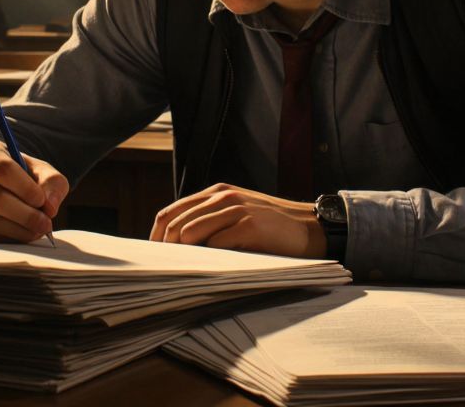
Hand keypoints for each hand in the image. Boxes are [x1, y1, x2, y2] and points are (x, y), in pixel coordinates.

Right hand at [0, 139, 68, 241]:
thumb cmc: (20, 177)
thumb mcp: (40, 172)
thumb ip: (51, 184)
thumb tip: (50, 207)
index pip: (4, 169)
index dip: (26, 189)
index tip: (42, 202)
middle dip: (26, 215)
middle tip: (46, 225)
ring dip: (17, 230)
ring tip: (37, 232)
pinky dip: (4, 239)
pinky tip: (18, 236)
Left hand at [150, 183, 325, 257]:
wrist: (310, 228)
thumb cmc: (271, 227)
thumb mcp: (237, 214)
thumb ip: (211, 220)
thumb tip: (177, 245)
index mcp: (216, 192)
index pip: (171, 212)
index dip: (157, 236)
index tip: (154, 257)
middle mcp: (223, 196)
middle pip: (176, 223)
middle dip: (165, 248)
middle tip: (163, 269)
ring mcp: (236, 209)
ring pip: (191, 231)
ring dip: (183, 254)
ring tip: (182, 271)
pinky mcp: (250, 225)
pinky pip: (216, 243)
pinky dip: (208, 258)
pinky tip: (208, 270)